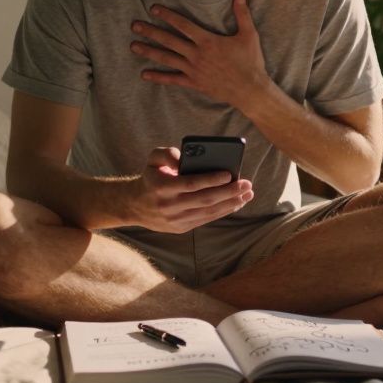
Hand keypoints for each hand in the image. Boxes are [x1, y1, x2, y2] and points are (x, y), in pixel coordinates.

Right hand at [127, 146, 253, 233]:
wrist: (135, 206)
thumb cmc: (151, 177)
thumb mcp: (152, 160)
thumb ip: (167, 154)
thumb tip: (183, 159)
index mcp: (161, 187)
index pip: (190, 184)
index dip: (211, 180)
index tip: (229, 173)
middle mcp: (169, 205)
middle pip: (204, 199)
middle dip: (229, 192)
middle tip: (246, 184)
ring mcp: (175, 219)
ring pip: (208, 212)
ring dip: (231, 204)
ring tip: (247, 194)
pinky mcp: (181, 228)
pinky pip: (206, 220)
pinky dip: (223, 211)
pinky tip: (236, 203)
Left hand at [130, 0, 270, 109]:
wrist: (250, 90)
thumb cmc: (250, 62)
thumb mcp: (248, 35)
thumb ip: (242, 14)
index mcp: (207, 41)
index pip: (183, 25)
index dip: (167, 15)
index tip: (153, 9)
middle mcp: (196, 54)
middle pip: (169, 40)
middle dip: (150, 32)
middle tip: (134, 25)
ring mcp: (193, 69)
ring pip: (167, 58)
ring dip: (149, 51)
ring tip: (133, 46)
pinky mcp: (193, 82)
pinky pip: (172, 79)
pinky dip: (158, 77)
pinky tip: (144, 74)